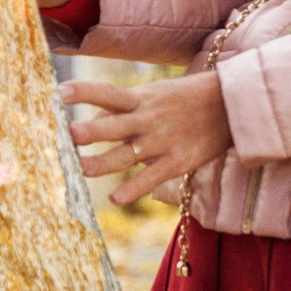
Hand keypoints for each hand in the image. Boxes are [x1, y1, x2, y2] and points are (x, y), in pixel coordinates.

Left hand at [64, 73, 230, 206]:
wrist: (230, 105)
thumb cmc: (184, 98)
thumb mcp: (154, 94)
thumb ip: (123, 109)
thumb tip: (93, 120)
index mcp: (140, 98)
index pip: (106, 93)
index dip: (83, 92)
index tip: (59, 92)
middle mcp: (147, 119)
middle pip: (113, 125)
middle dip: (91, 131)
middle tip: (69, 134)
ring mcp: (162, 142)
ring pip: (126, 155)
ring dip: (102, 163)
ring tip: (81, 170)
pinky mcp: (177, 162)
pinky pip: (150, 178)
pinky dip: (133, 189)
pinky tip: (115, 198)